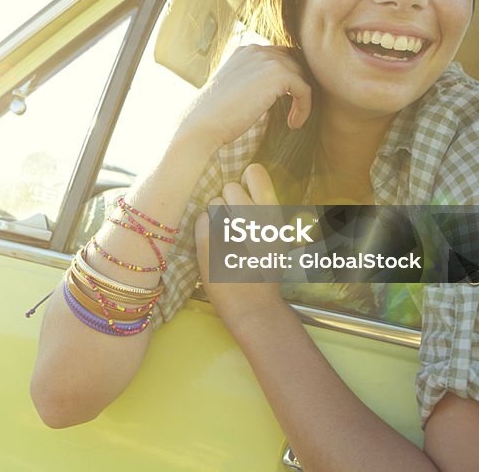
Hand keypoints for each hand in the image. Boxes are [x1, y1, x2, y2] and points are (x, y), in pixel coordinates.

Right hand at [175, 45, 311, 154]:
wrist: (202, 124)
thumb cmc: (215, 116)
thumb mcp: (235, 90)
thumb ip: (253, 82)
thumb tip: (275, 92)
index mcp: (244, 51)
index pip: (279, 56)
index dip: (288, 78)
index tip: (287, 102)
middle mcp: (256, 50)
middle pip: (294, 63)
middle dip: (297, 87)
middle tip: (295, 111)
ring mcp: (267, 59)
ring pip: (301, 75)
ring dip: (302, 99)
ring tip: (293, 120)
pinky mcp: (278, 74)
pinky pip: (304, 90)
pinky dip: (304, 108)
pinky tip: (293, 124)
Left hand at [195, 163, 285, 330]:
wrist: (253, 305)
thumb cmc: (265, 271)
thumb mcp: (278, 238)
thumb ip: (265, 212)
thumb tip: (249, 188)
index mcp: (272, 214)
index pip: (254, 172)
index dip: (248, 179)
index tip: (246, 190)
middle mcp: (251, 217)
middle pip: (230, 187)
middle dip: (229, 200)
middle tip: (234, 221)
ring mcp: (227, 227)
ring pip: (213, 202)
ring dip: (216, 215)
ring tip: (224, 236)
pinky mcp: (207, 241)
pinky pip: (200, 219)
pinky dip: (204, 229)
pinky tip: (213, 245)